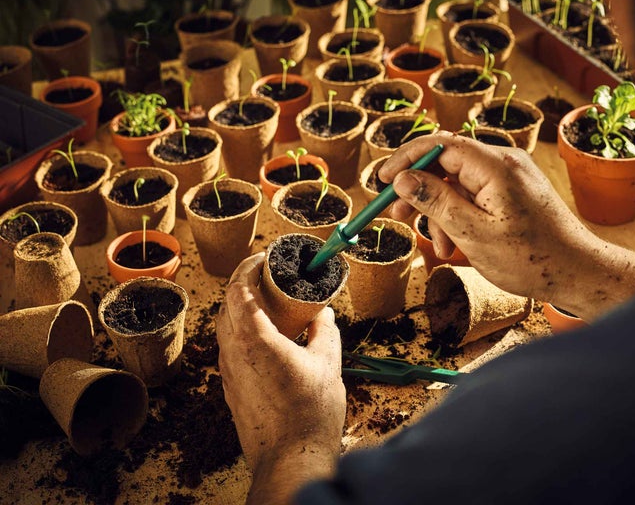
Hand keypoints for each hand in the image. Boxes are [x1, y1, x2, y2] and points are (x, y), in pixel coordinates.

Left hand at [216, 254, 345, 504]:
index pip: (238, 289)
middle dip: (242, 282)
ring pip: (224, 327)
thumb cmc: (310, 413)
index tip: (264, 257)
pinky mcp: (230, 389)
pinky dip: (241, 331)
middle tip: (266, 274)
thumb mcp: (328, 363)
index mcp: (254, 339)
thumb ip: (325, 331)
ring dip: (239, 308)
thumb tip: (322, 313)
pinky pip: (229, 348)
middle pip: (225, 304)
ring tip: (265, 303)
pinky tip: (265, 338)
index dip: (248, 267)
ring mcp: (228, 372)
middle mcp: (233, 352)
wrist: (289, 459)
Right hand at [379, 131, 634, 319]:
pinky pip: (475, 195)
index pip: (440, 145)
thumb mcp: (473, 233)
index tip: (382, 180)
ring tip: (440, 248)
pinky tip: (457, 245)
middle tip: (395, 215)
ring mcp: (510, 176)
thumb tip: (402, 178)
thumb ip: (436, 202)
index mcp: (496, 166)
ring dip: (441, 213)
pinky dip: (460, 217)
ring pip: (458, 184)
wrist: (577, 272)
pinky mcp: (513, 191)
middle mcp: (504, 162)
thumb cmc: (531, 259)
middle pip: (446, 165)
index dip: (406, 159)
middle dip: (420, 192)